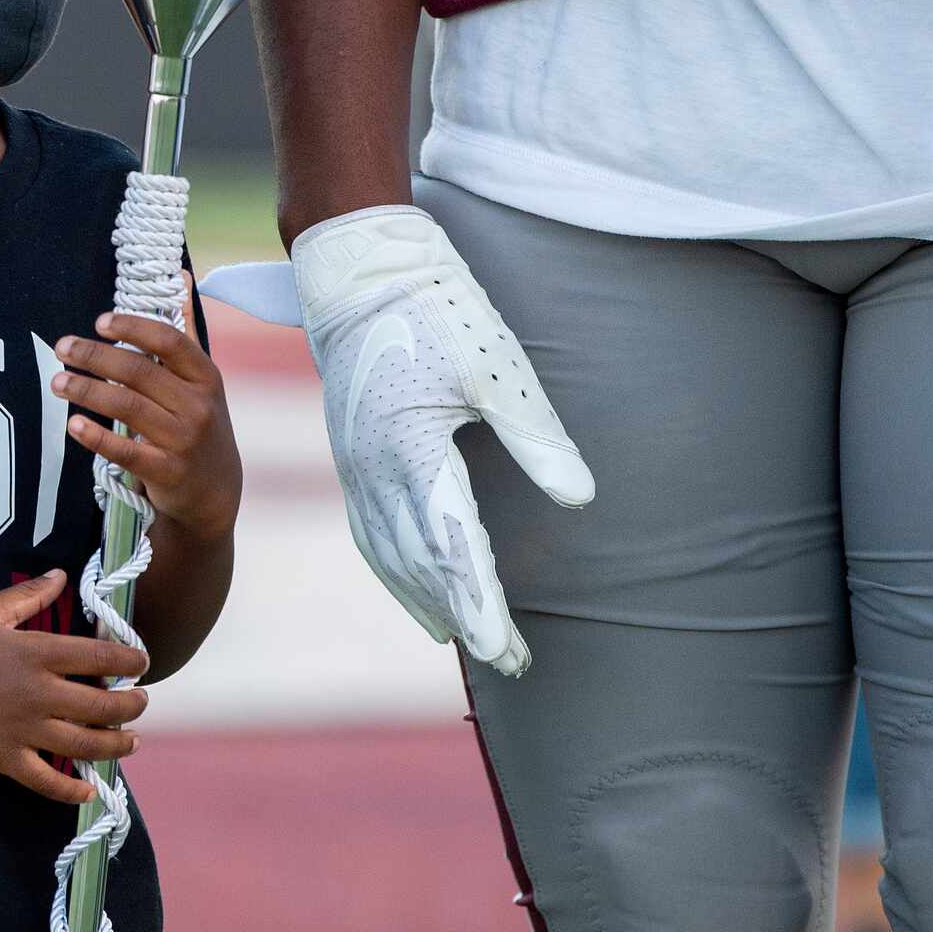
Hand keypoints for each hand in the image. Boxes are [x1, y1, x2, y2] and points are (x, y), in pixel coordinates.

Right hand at [0, 571, 149, 805]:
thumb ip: (30, 594)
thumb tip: (61, 575)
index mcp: (37, 653)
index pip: (100, 655)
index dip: (129, 659)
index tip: (142, 662)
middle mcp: (37, 693)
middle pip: (103, 705)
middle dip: (132, 705)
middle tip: (141, 702)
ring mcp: (22, 729)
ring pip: (84, 745)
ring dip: (116, 745)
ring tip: (131, 740)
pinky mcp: (4, 757)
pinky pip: (45, 782)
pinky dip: (70, 791)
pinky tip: (87, 790)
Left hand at [51, 312, 240, 545]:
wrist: (215, 491)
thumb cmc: (198, 424)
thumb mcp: (201, 381)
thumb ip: (184, 332)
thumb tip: (179, 276)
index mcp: (206, 376)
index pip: (169, 341)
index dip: (133, 327)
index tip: (100, 322)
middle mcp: (198, 406)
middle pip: (140, 373)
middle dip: (96, 357)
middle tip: (62, 348)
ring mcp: (184, 440)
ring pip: (128, 407)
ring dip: (88, 391)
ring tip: (57, 382)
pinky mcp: (167, 472)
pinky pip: (127, 451)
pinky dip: (98, 437)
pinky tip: (74, 425)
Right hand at [288, 205, 592, 677]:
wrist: (358, 271)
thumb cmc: (436, 311)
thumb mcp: (500, 369)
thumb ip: (539, 438)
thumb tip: (581, 498)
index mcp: (416, 452)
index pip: (454, 549)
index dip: (482, 605)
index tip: (507, 651)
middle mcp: (378, 471)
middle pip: (424, 565)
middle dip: (466, 616)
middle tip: (510, 660)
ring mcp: (358, 465)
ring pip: (390, 554)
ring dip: (426, 600)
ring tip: (462, 639)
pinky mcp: (352, 453)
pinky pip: (368, 530)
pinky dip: (392, 569)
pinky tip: (408, 582)